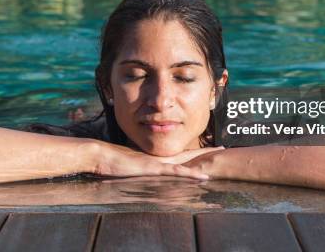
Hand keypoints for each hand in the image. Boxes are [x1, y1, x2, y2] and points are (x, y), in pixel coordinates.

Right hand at [91, 143, 223, 179]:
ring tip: (219, 162)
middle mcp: (159, 158)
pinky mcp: (152, 169)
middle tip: (224, 148)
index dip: (194, 152)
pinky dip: (189, 174)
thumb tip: (142, 168)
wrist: (100, 155)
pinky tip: (201, 176)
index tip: (208, 149)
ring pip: (184, 163)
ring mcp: (157, 163)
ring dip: (202, 163)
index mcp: (155, 157)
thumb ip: (139, 166)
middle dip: (206, 153)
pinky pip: (175, 172)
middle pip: (187, 154)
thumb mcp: (129, 165)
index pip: (179, 154)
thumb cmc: (111, 161)